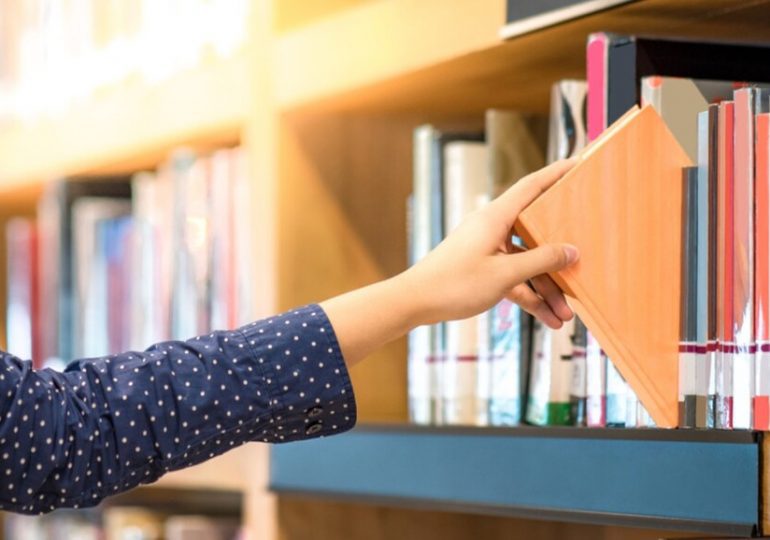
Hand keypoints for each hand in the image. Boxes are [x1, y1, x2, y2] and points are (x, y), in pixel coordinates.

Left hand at [399, 158, 579, 328]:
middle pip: (537, 233)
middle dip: (560, 258)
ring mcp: (488, 250)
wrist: (414, 303)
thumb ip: (540, 261)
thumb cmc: (454, 283)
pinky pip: (513, 279)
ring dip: (546, 289)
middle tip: (586, 263)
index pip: (532, 186)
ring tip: (566, 315)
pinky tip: (548, 319)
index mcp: (496, 217)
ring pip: (527, 264)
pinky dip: (529, 297)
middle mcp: (493, 228)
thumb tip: (571, 251)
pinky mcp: (483, 269)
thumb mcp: (504, 274)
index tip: (579, 164)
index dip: (557, 174)